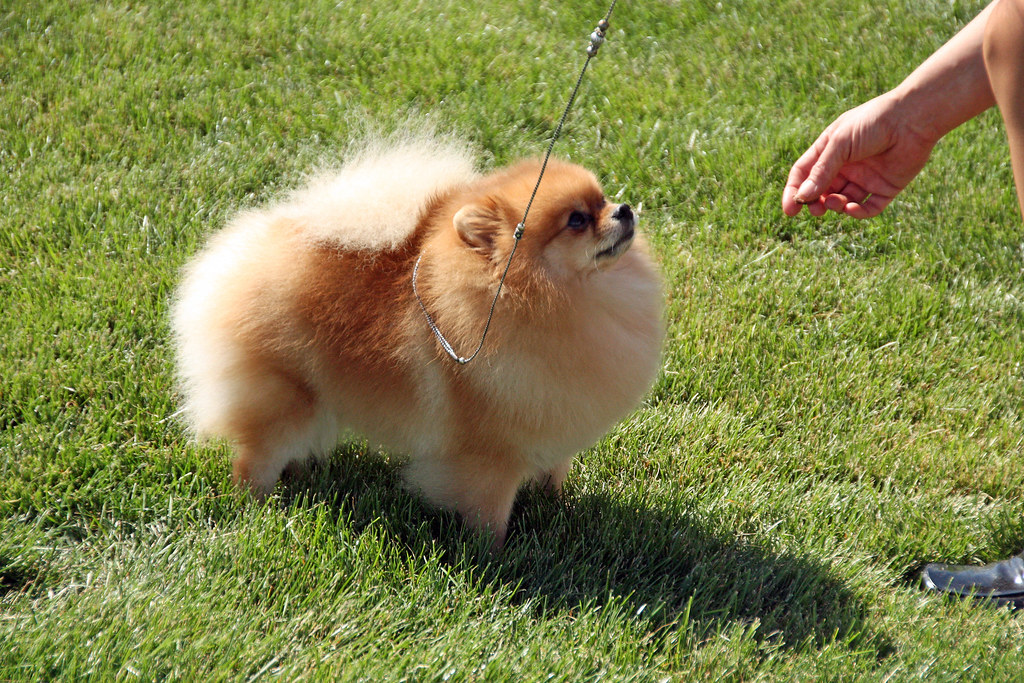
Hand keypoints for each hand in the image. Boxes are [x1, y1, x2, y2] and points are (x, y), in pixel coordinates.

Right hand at [782, 92, 939, 217]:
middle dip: (815, 202)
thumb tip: (803, 197)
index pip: (804, 174)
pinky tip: (852, 209)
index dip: (794, 191)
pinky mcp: (886, 188)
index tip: (790, 210)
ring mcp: (865, 178)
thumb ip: (821, 171)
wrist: (914, 119)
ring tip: (835, 202)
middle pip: (822, 190)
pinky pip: (869, 207)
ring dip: (835, 206)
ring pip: (843, 201)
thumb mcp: (840, 144)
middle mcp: (846, 165)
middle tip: (815, 210)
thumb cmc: (873, 122)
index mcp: (830, 150)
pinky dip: (858, 213)